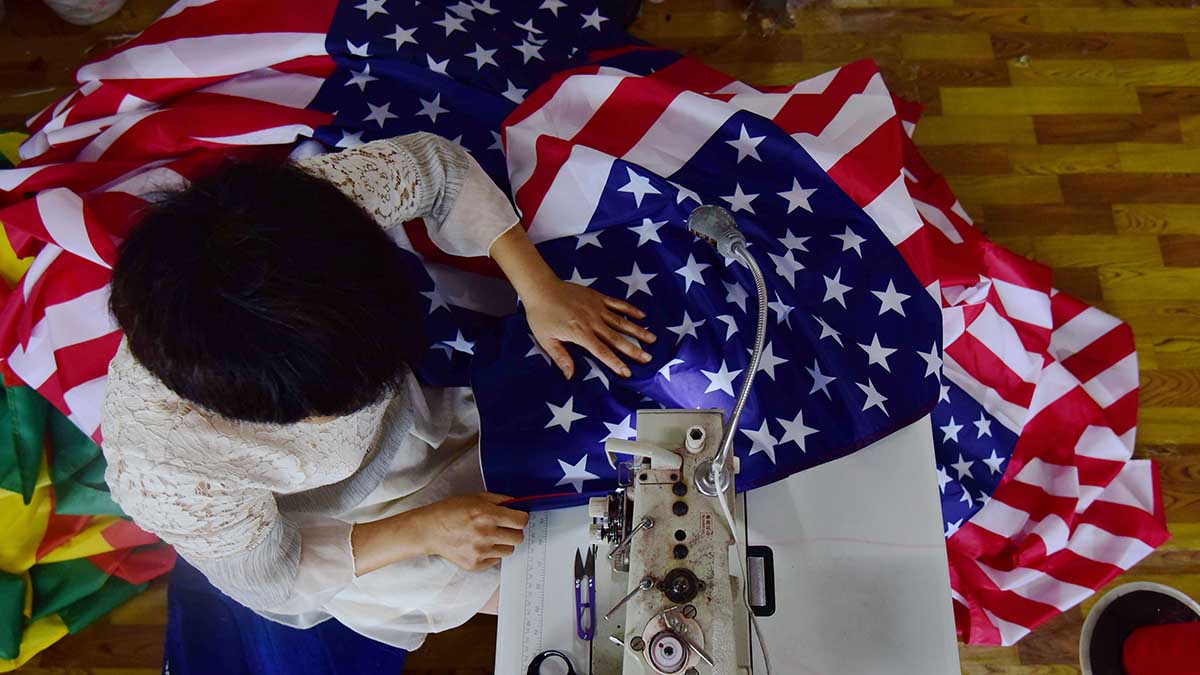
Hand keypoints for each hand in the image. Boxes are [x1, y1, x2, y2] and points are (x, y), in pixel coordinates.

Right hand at [412, 493, 528, 570]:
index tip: (517, 518)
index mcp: (487, 514)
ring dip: (503, 543)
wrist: (429, 530)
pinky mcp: (475, 565)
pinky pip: (495, 560)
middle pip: (518, 538)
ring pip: (509, 550)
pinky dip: (491, 554)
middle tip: (504, 528)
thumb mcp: (475, 497)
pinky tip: (478, 545)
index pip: (521, 521)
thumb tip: (518, 505)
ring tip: (489, 537)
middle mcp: (485, 534)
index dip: (521, 518)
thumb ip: (499, 500)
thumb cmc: (450, 511)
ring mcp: (480, 552)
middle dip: (514, 531)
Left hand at [524, 279, 656, 378]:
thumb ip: (561, 358)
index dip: (615, 363)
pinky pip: (617, 304)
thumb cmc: (541, 315)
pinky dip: (630, 309)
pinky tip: (642, 316)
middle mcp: (593, 321)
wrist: (541, 288)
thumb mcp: (546, 340)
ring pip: (621, 321)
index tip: (628, 372)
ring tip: (652, 339)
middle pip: (617, 338)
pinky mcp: (598, 297)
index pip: (602, 351)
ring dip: (638, 331)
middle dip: (633, 349)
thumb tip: (570, 376)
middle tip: (648, 358)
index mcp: (580, 333)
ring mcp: (597, 308)